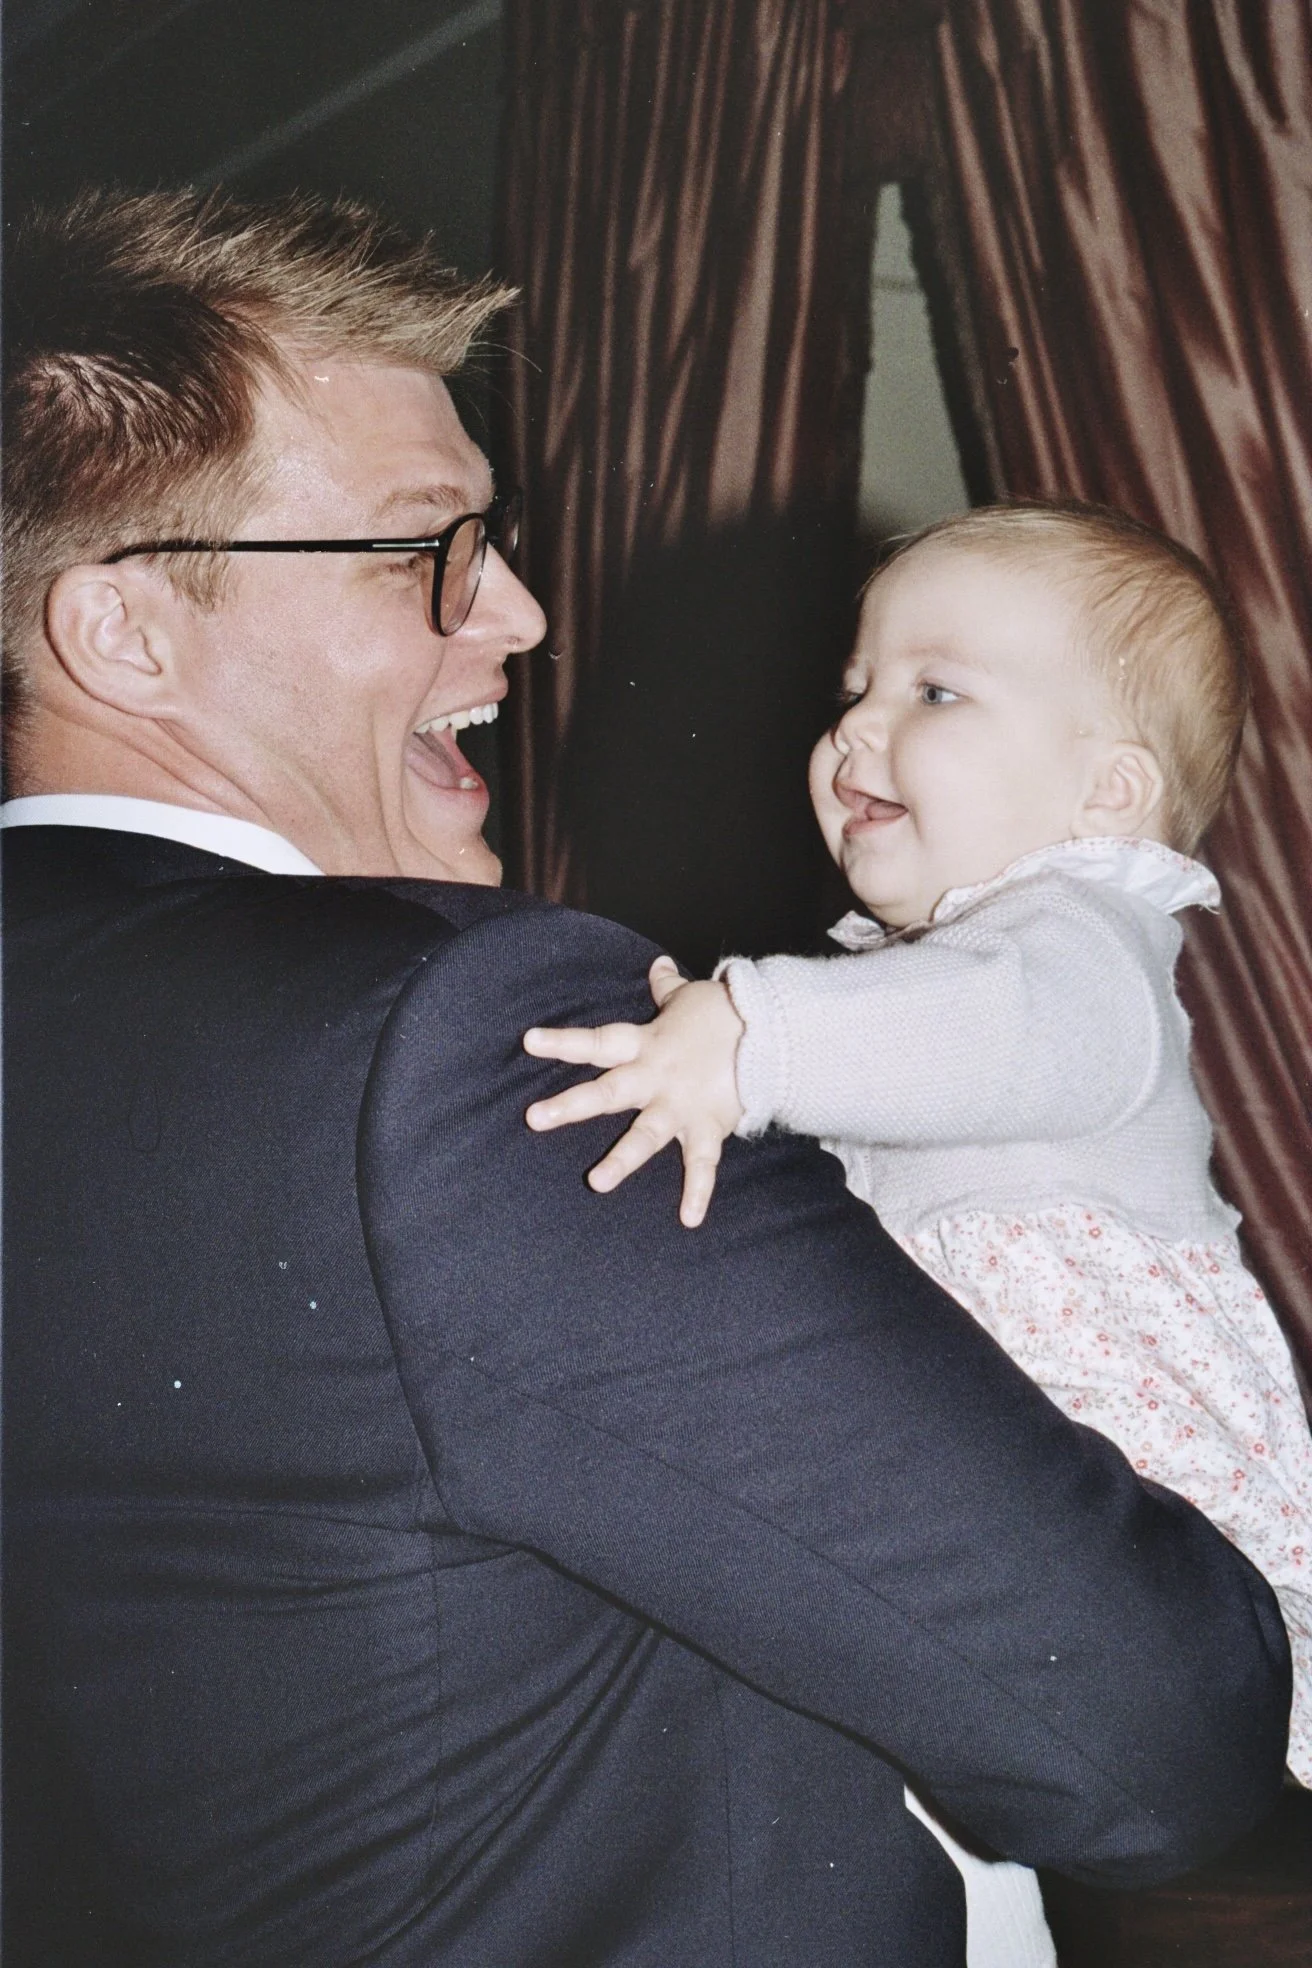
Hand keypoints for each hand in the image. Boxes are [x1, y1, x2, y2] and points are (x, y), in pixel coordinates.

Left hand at [524, 957, 745, 1226]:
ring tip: (598, 1182)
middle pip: (609, 1091)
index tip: (529, 1041)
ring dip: (623, 1159)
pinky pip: (702, 1163)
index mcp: (646, 1045)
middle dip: (572, 1105)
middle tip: (534, 1118)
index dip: (564, 1042)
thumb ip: (666, 987)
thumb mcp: (690, 997)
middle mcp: (656, 1077)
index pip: (598, 1042)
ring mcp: (681, 1105)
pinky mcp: (709, 1125)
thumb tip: (657, 964)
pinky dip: (698, 1191)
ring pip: (647, 1134)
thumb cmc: (727, 1014)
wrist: (775, 1030)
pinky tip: (688, 1219)